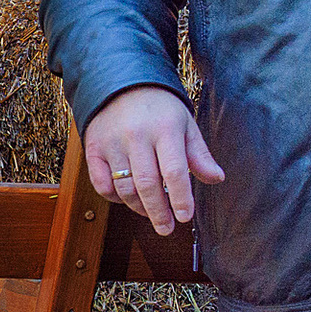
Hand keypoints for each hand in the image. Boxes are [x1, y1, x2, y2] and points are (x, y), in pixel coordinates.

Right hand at [83, 86, 225, 233]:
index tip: (185, 217)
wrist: (121, 83)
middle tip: (167, 228)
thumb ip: (199, 154)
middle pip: (148, 184)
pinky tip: (128, 198)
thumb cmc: (159, 108)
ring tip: (152, 214)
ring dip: (139, 207)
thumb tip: (216, 179)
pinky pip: (102, 183)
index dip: (180, 198)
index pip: (174, 171)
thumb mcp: (185, 124)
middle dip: (159, 212)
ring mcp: (112, 142)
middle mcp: (137, 135)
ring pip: (124, 187)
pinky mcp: (93, 148)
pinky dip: (115, 197)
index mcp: (165, 128)